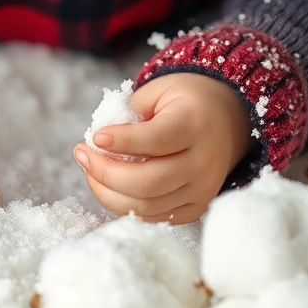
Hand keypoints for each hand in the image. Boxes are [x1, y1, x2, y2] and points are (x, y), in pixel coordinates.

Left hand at [73, 72, 253, 224]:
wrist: (226, 119)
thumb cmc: (184, 100)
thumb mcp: (160, 90)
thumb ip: (131, 111)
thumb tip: (99, 141)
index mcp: (194, 124)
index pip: (155, 140)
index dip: (122, 141)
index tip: (94, 137)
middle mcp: (203, 162)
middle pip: (148, 183)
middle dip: (106, 173)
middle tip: (82, 154)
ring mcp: (202, 190)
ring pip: (147, 207)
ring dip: (108, 192)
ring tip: (89, 169)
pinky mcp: (196, 208)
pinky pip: (155, 217)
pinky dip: (126, 205)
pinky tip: (110, 185)